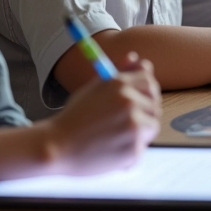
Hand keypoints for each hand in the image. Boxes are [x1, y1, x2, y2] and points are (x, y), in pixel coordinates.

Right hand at [44, 53, 160, 175]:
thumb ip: (119, 73)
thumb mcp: (95, 88)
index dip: (146, 91)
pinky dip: (129, 152)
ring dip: (139, 133)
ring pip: (151, 126)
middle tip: (127, 122)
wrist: (56, 146)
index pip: (149, 81)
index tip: (139, 100)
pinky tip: (111, 150)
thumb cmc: (75, 117)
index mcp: (120, 83)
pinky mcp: (133, 149)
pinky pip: (141, 148)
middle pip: (154, 103)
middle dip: (145, 112)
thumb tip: (137, 58)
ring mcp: (133, 126)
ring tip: (116, 137)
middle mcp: (129, 101)